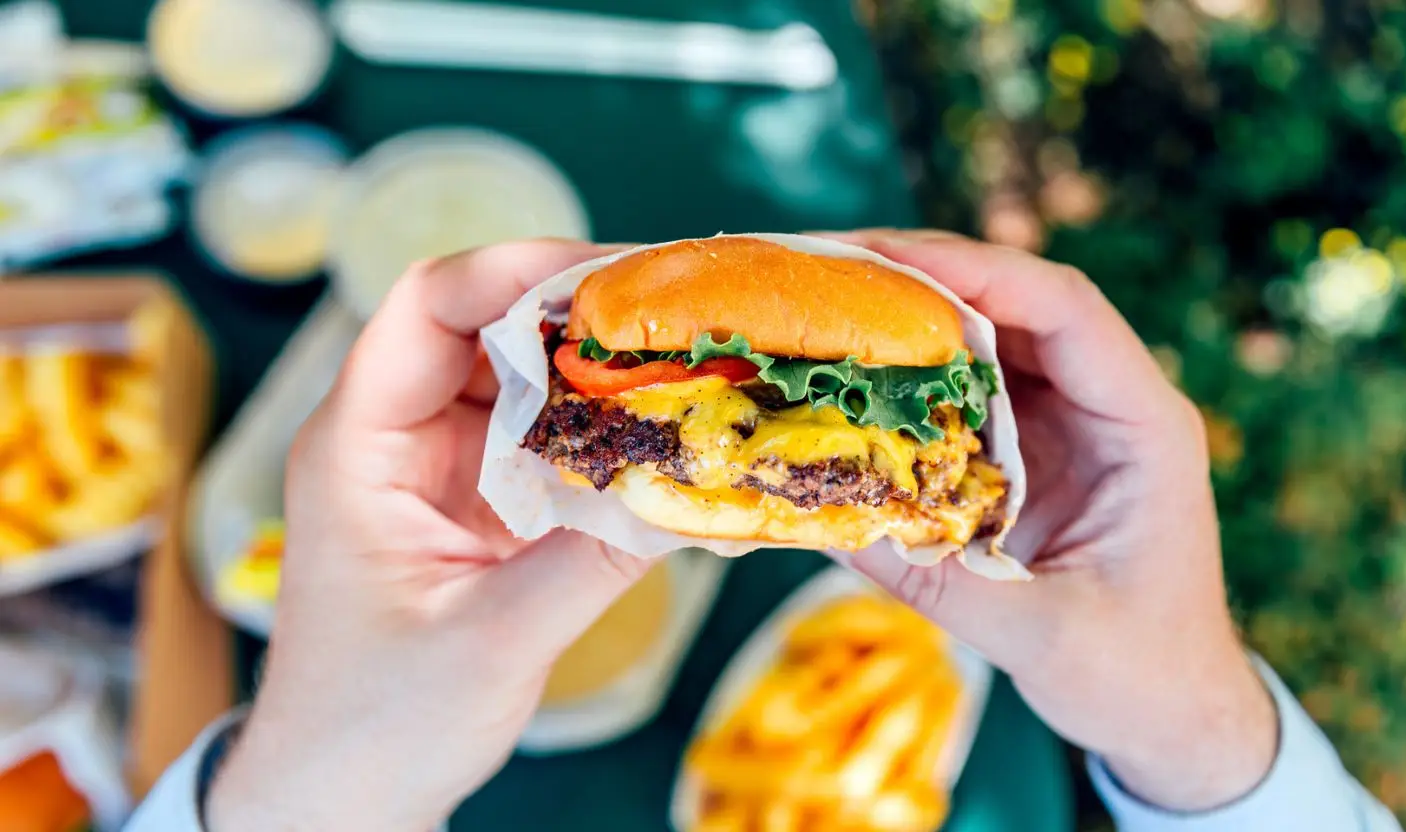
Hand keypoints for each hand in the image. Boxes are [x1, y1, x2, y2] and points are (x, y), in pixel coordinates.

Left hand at [207, 242, 653, 831]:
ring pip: (523, 376)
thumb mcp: (492, 644)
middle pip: (487, 325)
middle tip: (688, 317)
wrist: (338, 792)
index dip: (517, 270)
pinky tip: (663, 434)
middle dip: (585, 312)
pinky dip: (600, 428)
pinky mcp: (472, 500)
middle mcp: (392, 435)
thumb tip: (704, 490)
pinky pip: (542, 436)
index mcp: (357, 447)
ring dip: (602, 369)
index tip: (621, 278)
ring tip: (692, 365)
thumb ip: (594, 561)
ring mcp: (433, 466)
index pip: (426, 306)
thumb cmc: (376, 725)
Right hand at [826, 230, 1277, 810]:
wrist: (1174, 712)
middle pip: (1015, 304)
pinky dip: (908, 379)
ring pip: (985, 339)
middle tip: (820, 268)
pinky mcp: (1034, 450)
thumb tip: (824, 524)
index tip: (882, 257)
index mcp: (1144, 426)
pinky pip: (966, 392)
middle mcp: (1109, 403)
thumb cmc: (1141, 675)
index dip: (975, 271)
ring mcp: (1070, 422)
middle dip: (919, 277)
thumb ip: (938, 581)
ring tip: (818, 306)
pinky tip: (845, 378)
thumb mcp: (1041, 635)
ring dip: (906, 319)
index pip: (1064, 310)